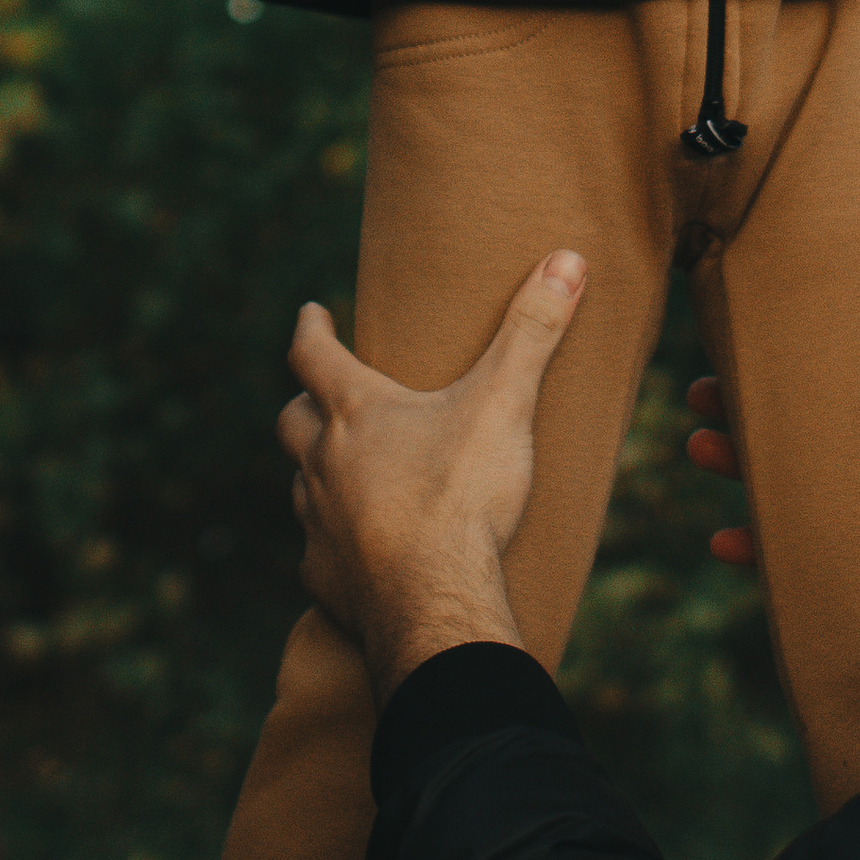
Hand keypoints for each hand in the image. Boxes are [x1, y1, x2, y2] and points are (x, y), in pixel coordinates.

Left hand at [278, 254, 585, 703]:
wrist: (435, 600)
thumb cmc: (462, 495)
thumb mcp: (504, 402)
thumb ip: (532, 330)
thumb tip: (567, 258)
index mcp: (357, 413)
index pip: (313, 354)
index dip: (310, 329)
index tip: (310, 312)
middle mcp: (323, 463)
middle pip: (292, 421)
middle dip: (304, 403)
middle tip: (318, 396)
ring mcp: (317, 524)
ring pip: (300, 486)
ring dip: (316, 473)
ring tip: (343, 474)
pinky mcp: (324, 579)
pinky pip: (316, 554)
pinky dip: (331, 545)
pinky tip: (355, 553)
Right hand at [684, 240, 859, 622]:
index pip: (849, 374)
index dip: (798, 355)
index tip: (747, 326)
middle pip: (807, 430)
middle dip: (746, 413)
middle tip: (698, 395)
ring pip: (795, 489)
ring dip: (743, 471)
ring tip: (701, 451)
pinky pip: (813, 566)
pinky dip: (767, 558)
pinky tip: (729, 545)